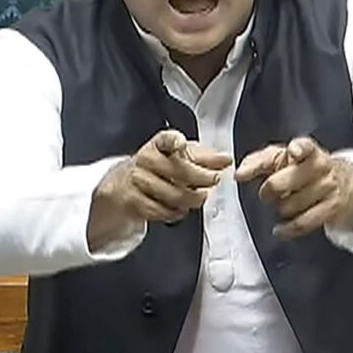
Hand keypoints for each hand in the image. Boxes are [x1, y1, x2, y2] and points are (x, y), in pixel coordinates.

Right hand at [89, 130, 231, 247]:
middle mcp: (145, 159)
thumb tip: (226, 159)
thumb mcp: (182, 157)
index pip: (165, 139)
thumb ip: (206, 158)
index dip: (174, 141)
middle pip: (178, 171)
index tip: (181, 144)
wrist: (126, 183)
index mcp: (158, 144)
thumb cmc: (160, 167)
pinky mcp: (133, 200)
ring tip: (198, 197)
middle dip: (201, 178)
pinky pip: (161, 210)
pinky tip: (180, 208)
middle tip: (214, 180)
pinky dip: (176, 213)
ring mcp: (137, 180)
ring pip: (172, 194)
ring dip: (191, 199)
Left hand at [235, 137, 352, 240]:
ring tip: (281, 204)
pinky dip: (287, 229)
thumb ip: (258, 162)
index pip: (305, 146)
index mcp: (308, 151)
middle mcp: (321, 166)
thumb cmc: (303, 168)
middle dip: (269, 189)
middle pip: (288, 180)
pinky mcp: (331, 208)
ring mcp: (328, 187)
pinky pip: (303, 223)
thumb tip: (240, 174)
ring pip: (292, 204)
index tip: (293, 151)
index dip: (299, 148)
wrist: (342, 181)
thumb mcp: (282, 158)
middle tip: (266, 193)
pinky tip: (279, 229)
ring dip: (280, 208)